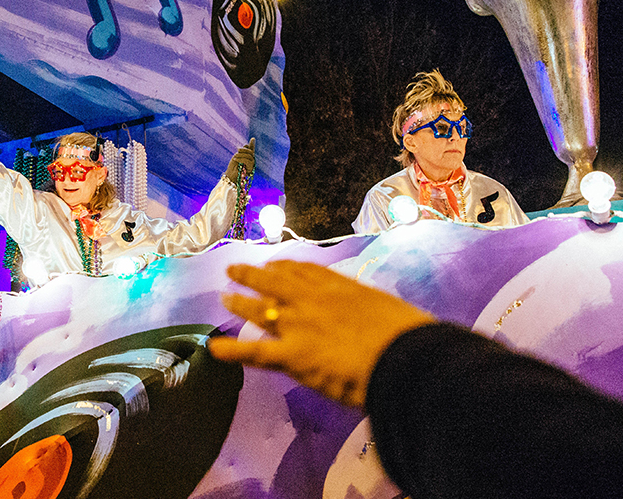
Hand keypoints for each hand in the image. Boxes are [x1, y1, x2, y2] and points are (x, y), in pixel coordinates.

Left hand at [208, 261, 434, 407]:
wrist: (404, 359)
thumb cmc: (408, 337)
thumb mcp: (391, 311)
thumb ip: (373, 312)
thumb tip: (375, 320)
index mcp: (341, 287)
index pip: (307, 272)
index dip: (287, 268)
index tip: (275, 264)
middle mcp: (314, 300)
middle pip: (276, 282)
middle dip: (254, 274)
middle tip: (234, 269)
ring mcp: (299, 326)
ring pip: (261, 310)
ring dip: (240, 301)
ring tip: (225, 296)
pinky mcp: (292, 355)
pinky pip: (255, 353)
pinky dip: (232, 351)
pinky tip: (214, 349)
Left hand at [224, 139, 254, 182]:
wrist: (230, 175)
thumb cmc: (233, 167)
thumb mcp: (237, 156)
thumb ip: (242, 151)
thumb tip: (246, 145)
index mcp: (248, 157)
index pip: (251, 150)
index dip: (252, 144)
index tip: (252, 138)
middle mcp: (251, 161)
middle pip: (251, 152)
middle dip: (244, 149)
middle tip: (237, 149)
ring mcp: (252, 165)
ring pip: (250, 156)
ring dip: (241, 155)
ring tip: (235, 156)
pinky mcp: (251, 169)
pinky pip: (248, 161)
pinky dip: (241, 158)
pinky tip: (235, 158)